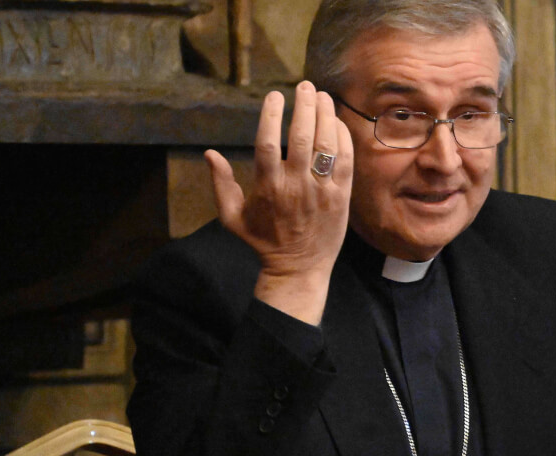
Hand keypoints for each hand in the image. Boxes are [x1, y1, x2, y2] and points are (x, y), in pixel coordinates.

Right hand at [204, 81, 352, 324]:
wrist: (299, 269)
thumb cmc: (263, 241)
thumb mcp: (233, 217)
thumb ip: (221, 184)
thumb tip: (209, 153)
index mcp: (268, 188)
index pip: (268, 143)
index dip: (271, 116)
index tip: (275, 96)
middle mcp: (296, 186)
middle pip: (302, 137)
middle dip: (305, 106)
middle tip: (305, 86)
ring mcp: (322, 191)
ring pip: (327, 145)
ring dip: (326, 115)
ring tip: (322, 96)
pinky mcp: (342, 197)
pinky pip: (346, 161)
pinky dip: (343, 139)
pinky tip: (337, 122)